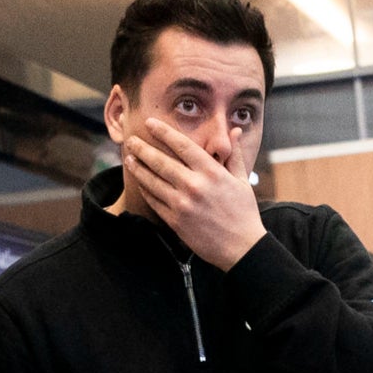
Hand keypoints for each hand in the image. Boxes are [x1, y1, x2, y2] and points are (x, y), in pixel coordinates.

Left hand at [118, 118, 265, 270]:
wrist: (242, 248)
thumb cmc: (244, 213)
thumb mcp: (242, 181)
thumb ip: (234, 154)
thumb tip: (235, 131)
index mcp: (212, 172)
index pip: (182, 145)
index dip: (163, 132)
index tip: (150, 123)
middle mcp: (195, 186)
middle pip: (161, 162)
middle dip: (142, 148)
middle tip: (131, 140)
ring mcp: (183, 204)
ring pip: (153, 181)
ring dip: (138, 168)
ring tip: (129, 159)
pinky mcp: (176, 221)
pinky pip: (155, 202)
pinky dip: (146, 190)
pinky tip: (140, 182)